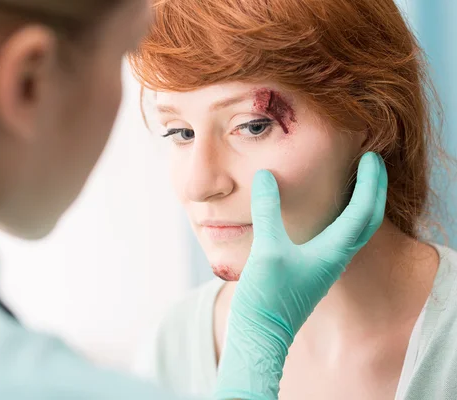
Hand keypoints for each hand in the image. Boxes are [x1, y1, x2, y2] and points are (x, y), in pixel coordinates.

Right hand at [215, 152, 387, 399]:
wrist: (259, 335)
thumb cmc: (267, 298)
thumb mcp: (268, 250)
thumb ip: (268, 211)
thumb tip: (266, 176)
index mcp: (333, 252)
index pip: (363, 211)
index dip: (370, 181)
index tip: (370, 157)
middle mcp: (335, 258)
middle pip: (366, 220)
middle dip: (372, 189)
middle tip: (371, 163)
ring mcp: (323, 266)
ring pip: (354, 229)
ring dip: (359, 202)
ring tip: (353, 180)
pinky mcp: (310, 271)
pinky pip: (335, 236)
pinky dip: (339, 216)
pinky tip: (324, 211)